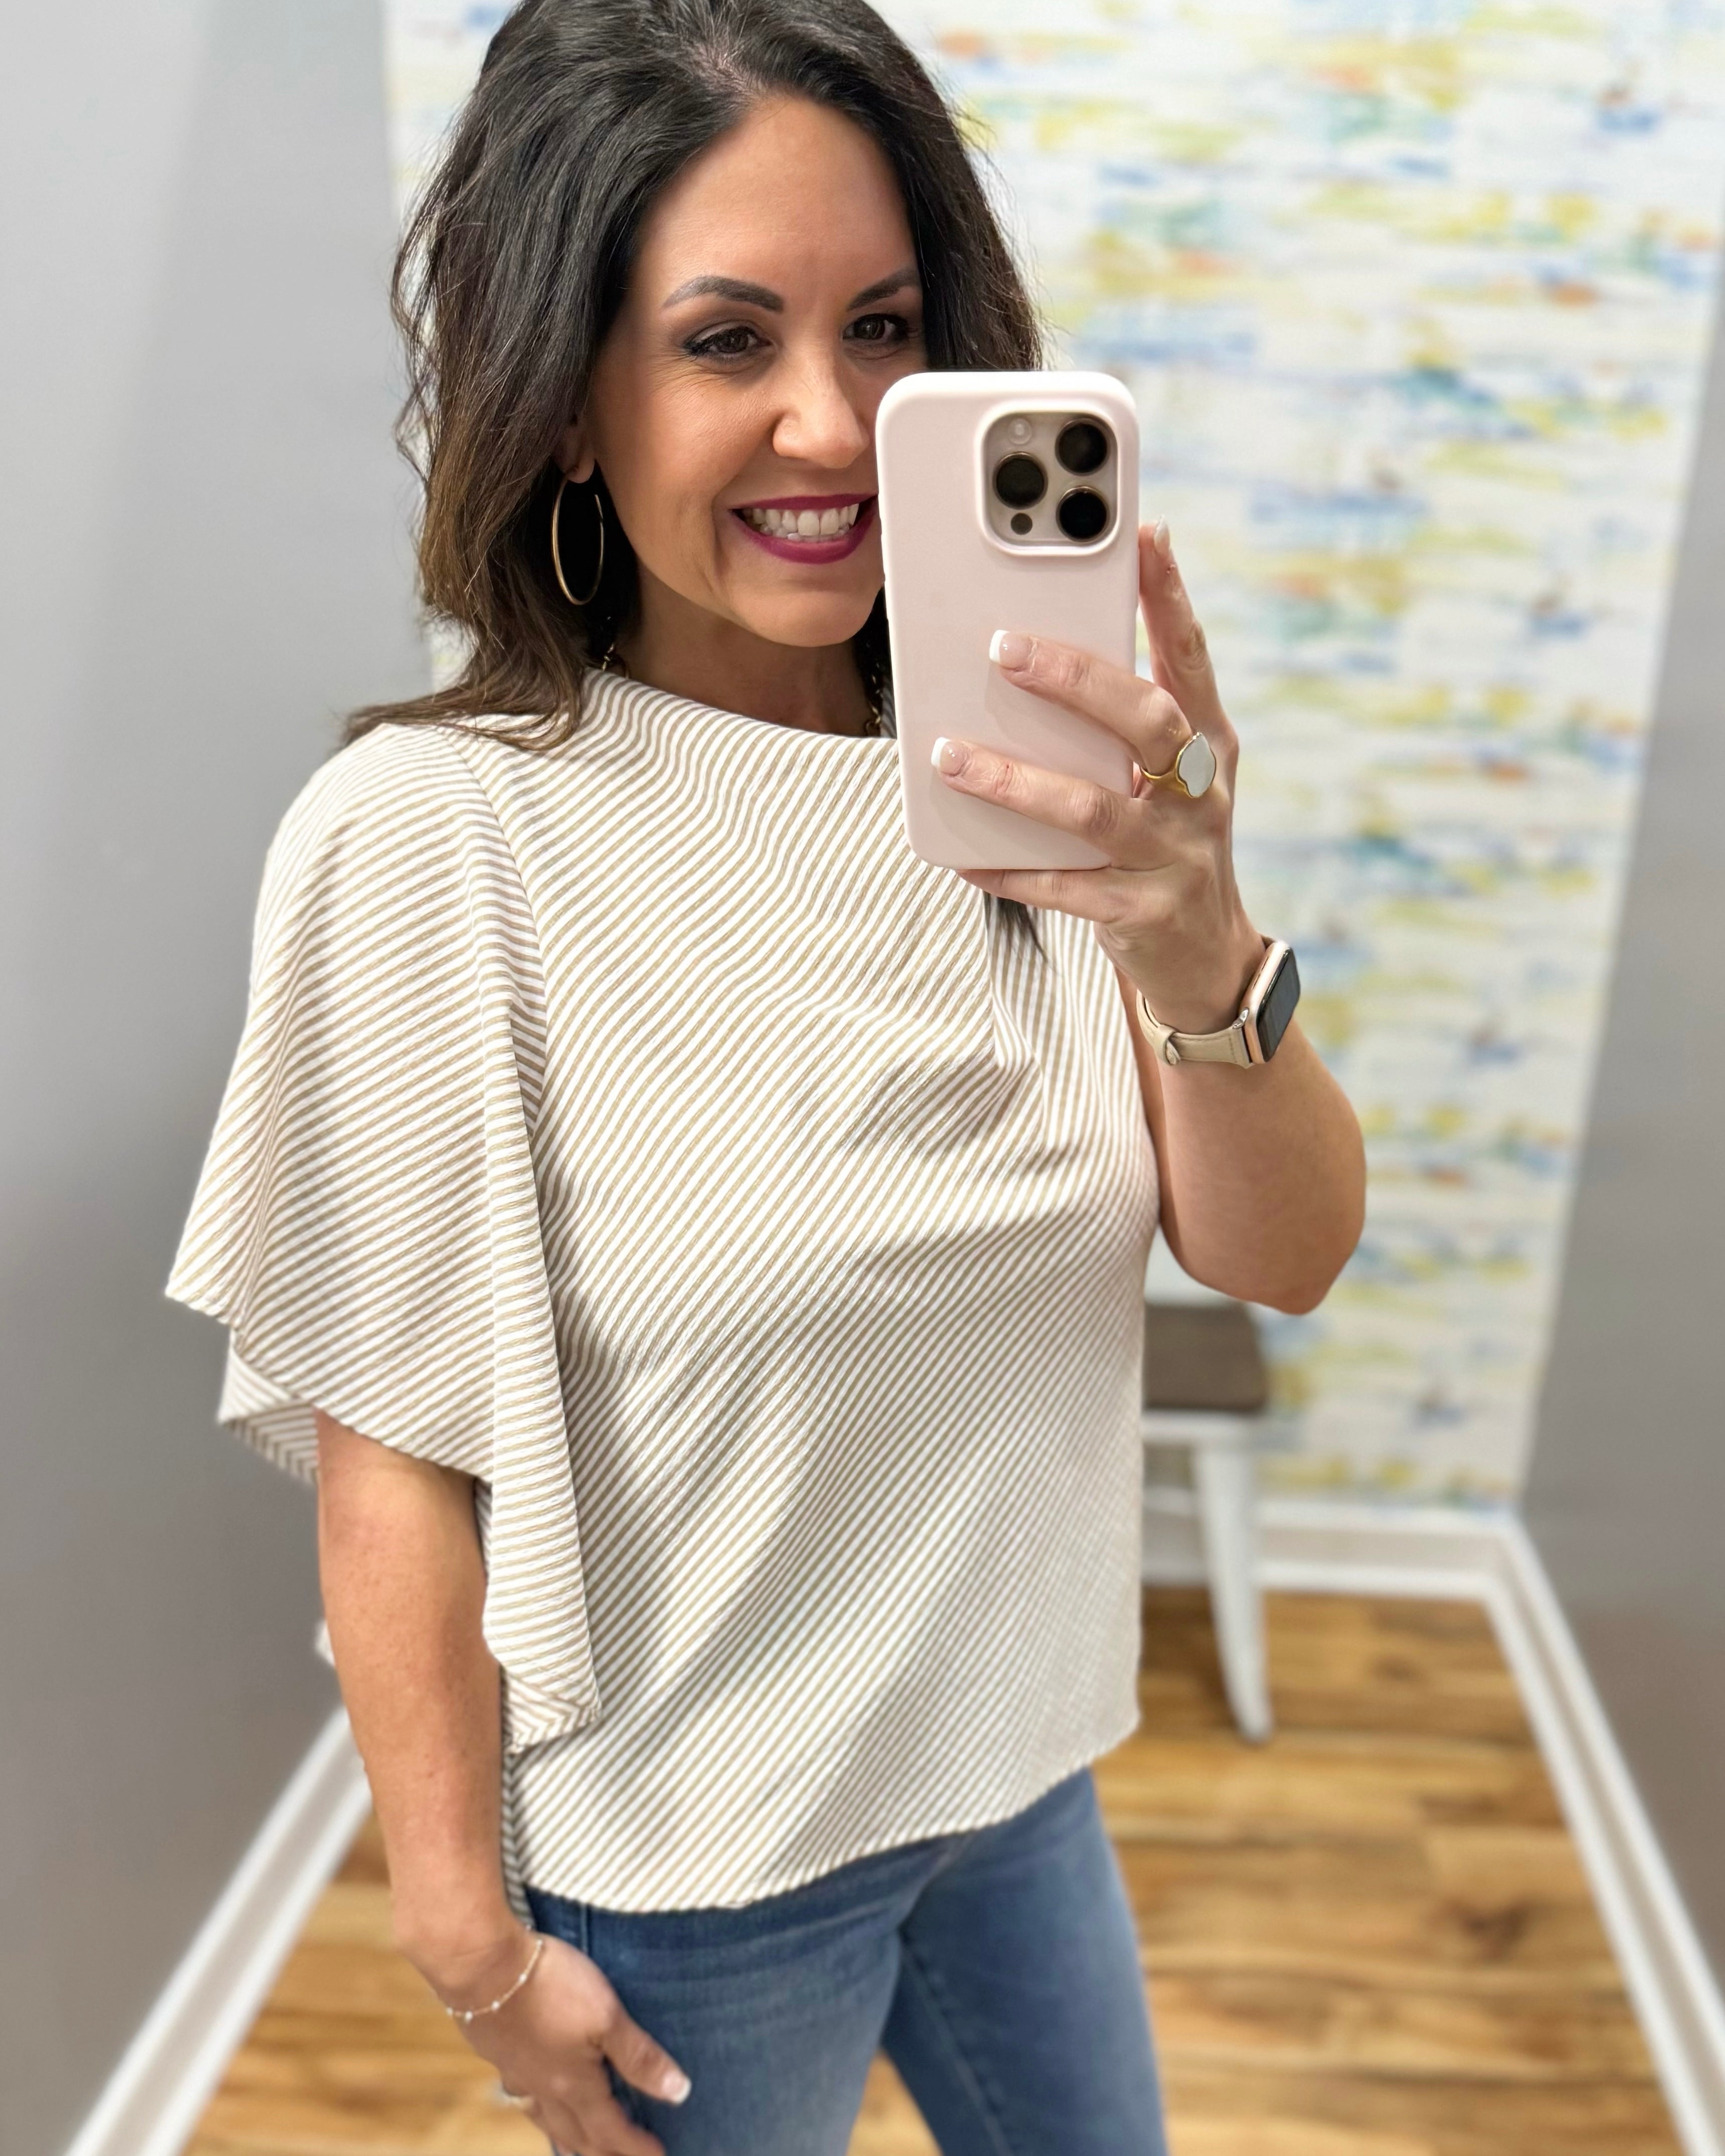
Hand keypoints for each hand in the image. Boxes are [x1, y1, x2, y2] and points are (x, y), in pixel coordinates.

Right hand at [426, 1928, 689, 2154]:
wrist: (483, 1966)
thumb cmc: (551, 1986)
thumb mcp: (607, 2016)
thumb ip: (639, 2056)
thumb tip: (677, 2094)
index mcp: (574, 2086)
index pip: (611, 2131)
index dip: (636, 2147)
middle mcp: (545, 2089)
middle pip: (578, 2136)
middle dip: (604, 2151)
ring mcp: (517, 2073)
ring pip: (547, 2120)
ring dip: (568, 2138)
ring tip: (580, 2145)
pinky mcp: (499, 2053)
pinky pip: (523, 2096)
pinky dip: (538, 2109)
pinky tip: (535, 2095)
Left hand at [933, 520, 1264, 1034]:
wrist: (1206, 959)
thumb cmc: (1168, 843)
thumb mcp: (1168, 778)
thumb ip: (1123, 722)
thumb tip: (1037, 652)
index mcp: (1210, 744)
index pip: (1191, 657)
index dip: (1171, 596)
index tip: (1145, 534)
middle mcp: (1201, 794)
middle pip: (1147, 721)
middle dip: (1077, 680)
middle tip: (1004, 649)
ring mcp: (1175, 856)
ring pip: (1092, 808)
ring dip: (1015, 780)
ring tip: (949, 756)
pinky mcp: (1139, 913)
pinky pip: (1062, 888)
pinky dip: (1008, 869)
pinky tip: (962, 855)